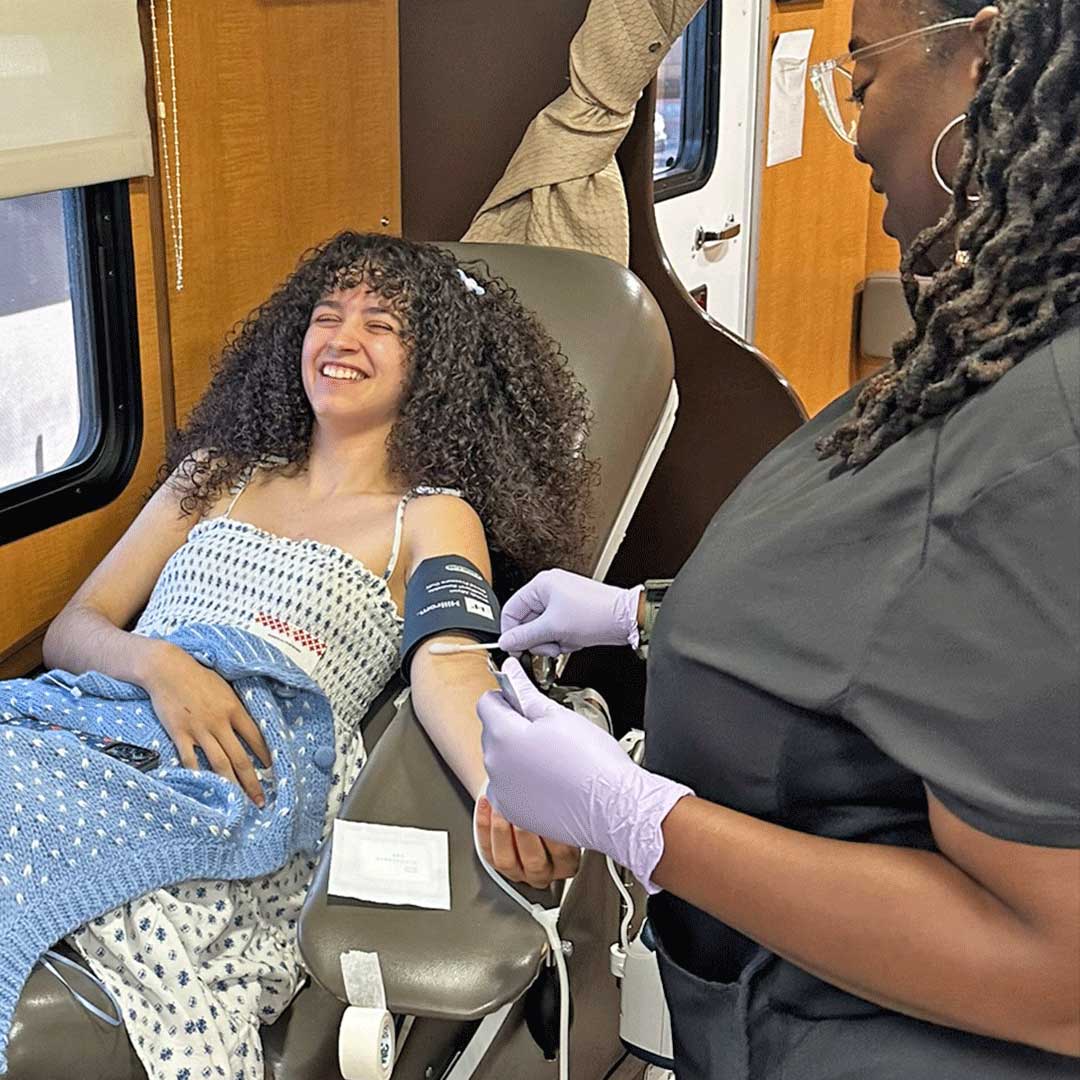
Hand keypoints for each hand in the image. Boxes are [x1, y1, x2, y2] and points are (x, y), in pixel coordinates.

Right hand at [142, 642, 271, 805]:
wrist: (168, 669)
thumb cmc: (198, 676)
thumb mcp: (226, 687)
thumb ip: (237, 707)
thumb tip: (249, 724)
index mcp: (234, 709)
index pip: (257, 738)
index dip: (266, 757)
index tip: (273, 772)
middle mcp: (220, 723)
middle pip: (240, 758)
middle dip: (252, 782)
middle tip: (260, 800)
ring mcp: (200, 730)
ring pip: (219, 764)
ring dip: (231, 785)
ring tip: (238, 802)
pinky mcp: (180, 734)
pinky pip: (190, 760)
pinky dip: (197, 775)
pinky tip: (204, 789)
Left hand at [474, 796, 581, 888]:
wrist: (529, 806)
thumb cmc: (551, 809)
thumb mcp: (565, 813)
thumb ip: (565, 810)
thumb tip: (561, 793)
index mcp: (566, 863)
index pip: (563, 853)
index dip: (555, 833)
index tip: (548, 810)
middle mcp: (542, 872)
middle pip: (534, 861)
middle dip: (526, 834)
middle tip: (523, 810)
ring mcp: (517, 871)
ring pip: (506, 860)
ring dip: (502, 830)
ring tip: (501, 806)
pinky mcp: (495, 862)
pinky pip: (486, 848)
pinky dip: (484, 824)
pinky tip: (487, 803)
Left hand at [477, 658, 692, 892]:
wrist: (612, 807)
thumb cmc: (592, 762)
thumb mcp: (558, 714)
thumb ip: (526, 692)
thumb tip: (512, 671)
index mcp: (503, 735)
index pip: (487, 703)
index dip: (506, 696)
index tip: (523, 700)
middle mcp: (495, 765)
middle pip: (491, 732)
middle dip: (512, 725)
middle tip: (546, 729)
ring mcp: (502, 791)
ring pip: (500, 760)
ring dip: (516, 754)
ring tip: (552, 756)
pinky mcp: (513, 811)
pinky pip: (507, 787)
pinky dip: (521, 780)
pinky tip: (548, 778)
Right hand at [498, 569, 643, 656]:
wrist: (626, 619)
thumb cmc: (596, 614)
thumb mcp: (553, 628)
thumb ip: (525, 636)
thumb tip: (506, 641)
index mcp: (541, 585)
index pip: (511, 610)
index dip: (511, 632)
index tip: (515, 649)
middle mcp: (550, 589)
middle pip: (527, 621)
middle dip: (538, 639)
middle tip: (548, 647)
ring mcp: (562, 601)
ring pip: (542, 629)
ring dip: (551, 641)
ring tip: (565, 642)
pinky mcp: (572, 613)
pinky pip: (557, 630)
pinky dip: (563, 640)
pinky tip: (574, 640)